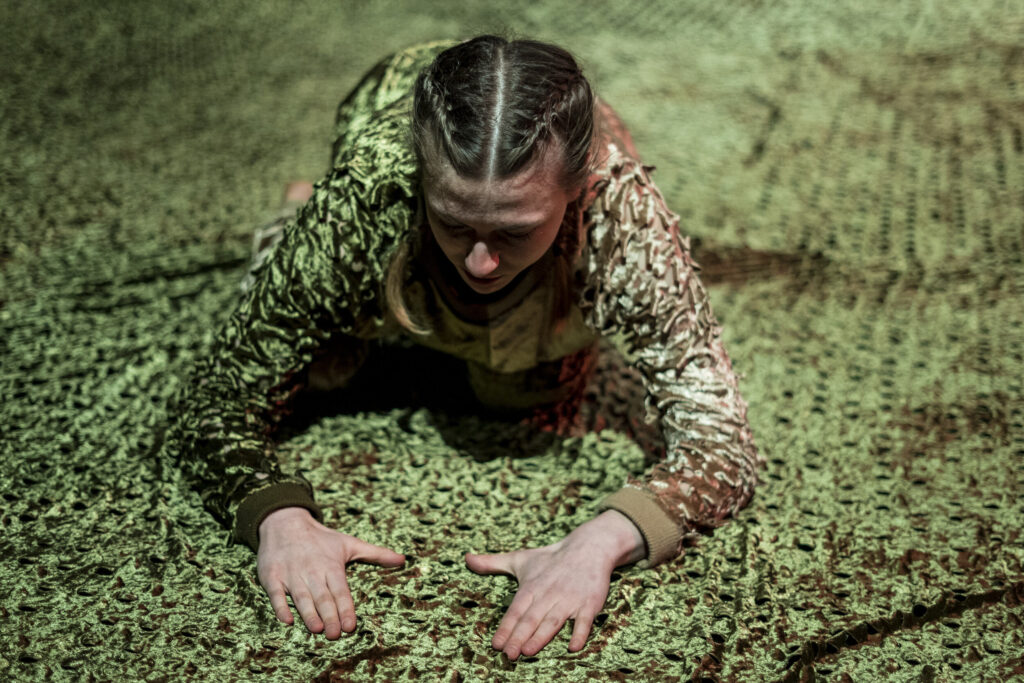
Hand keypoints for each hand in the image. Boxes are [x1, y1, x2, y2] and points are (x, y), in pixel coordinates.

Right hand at [257, 507, 405, 638]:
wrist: (285, 523)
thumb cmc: (321, 539)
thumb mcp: (349, 543)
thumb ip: (376, 554)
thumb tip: (403, 559)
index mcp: (331, 565)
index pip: (340, 590)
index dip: (345, 609)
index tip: (350, 627)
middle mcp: (312, 570)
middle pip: (322, 596)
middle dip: (329, 616)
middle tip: (334, 635)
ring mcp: (291, 573)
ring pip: (301, 596)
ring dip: (308, 613)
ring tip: (316, 630)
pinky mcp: (272, 576)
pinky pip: (275, 593)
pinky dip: (280, 606)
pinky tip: (287, 620)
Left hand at [465, 514, 640, 659]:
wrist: (588, 548)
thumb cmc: (550, 558)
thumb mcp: (520, 559)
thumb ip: (492, 563)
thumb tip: (466, 559)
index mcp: (532, 586)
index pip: (516, 610)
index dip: (505, 627)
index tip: (495, 644)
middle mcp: (549, 593)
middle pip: (532, 618)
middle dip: (519, 637)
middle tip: (509, 655)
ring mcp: (570, 599)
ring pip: (553, 621)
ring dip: (542, 636)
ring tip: (529, 651)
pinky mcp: (589, 603)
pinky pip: (584, 621)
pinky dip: (580, 633)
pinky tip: (573, 647)